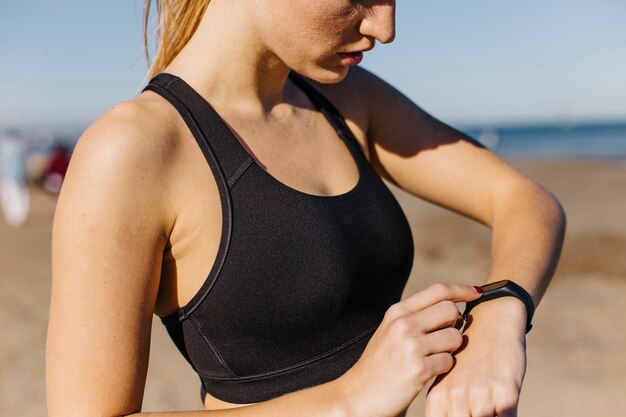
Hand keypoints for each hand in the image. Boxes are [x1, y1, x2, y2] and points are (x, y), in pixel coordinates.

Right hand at [337, 284, 482, 416]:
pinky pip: (449, 361)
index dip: (462, 289)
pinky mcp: (418, 368)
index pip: (438, 290)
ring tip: (434, 359)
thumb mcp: (391, 333)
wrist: (359, 396)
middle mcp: (403, 324)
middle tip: (445, 340)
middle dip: (455, 325)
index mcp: (397, 312)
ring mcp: (410, 345)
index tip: (477, 292)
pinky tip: (429, 373)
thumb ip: (415, 318)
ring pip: (455, 337)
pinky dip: (445, 369)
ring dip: (452, 349)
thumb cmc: (380, 366)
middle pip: (451, 310)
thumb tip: (451, 309)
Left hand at [425, 298, 527, 416]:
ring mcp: (481, 395)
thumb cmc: (471, 357)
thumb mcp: (452, 381)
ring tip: (487, 408)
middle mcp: (457, 396)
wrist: (493, 321)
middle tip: (475, 413)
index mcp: (439, 396)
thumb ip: (447, 407)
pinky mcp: (505, 393)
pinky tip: (504, 409)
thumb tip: (444, 416)